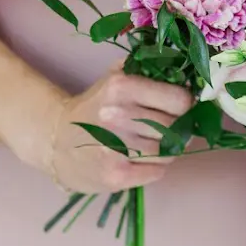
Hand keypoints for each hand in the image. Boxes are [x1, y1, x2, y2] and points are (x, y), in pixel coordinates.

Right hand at [45, 69, 192, 192]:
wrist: (56, 141)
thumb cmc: (95, 108)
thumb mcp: (115, 77)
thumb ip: (148, 70)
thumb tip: (189, 77)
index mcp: (121, 87)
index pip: (180, 100)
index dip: (184, 106)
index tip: (179, 109)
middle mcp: (118, 116)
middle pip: (176, 127)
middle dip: (178, 129)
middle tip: (166, 129)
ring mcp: (116, 147)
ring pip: (169, 151)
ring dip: (167, 150)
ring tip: (151, 144)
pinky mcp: (115, 175)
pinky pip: (158, 171)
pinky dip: (155, 167)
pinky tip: (140, 159)